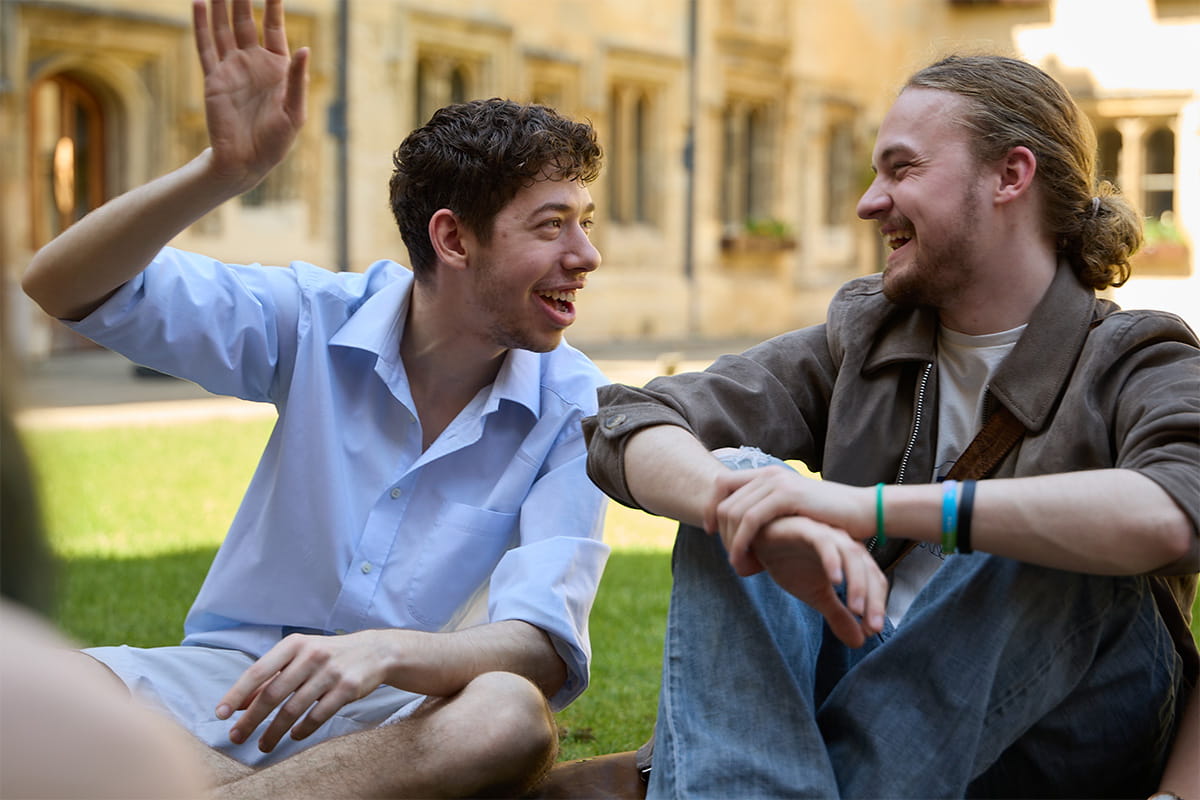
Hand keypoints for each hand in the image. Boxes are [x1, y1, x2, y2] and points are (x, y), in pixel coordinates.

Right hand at [192, 0, 307, 192]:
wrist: (247, 161)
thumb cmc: (276, 141)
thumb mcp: (294, 112)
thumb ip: (297, 80)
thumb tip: (304, 48)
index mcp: (278, 67)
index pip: (274, 26)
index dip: (273, 4)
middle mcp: (254, 62)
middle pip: (247, 20)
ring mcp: (232, 68)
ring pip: (224, 28)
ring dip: (221, 4)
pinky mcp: (214, 78)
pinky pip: (206, 46)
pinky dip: (200, 25)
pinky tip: (197, 3)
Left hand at [216, 631, 390, 752]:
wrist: (375, 651)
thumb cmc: (328, 655)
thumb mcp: (299, 657)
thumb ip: (271, 678)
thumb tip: (239, 703)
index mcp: (294, 644)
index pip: (258, 671)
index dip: (237, 694)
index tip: (220, 714)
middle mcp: (311, 655)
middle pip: (273, 693)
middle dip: (251, 719)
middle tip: (236, 737)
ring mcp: (330, 672)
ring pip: (294, 709)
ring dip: (274, 731)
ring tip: (263, 745)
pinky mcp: (348, 688)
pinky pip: (318, 715)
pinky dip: (302, 729)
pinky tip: (294, 736)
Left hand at [705, 466, 872, 574]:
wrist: (862, 512)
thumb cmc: (829, 518)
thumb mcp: (791, 511)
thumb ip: (768, 511)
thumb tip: (745, 527)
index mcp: (766, 474)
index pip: (721, 485)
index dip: (710, 509)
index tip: (711, 533)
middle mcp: (767, 473)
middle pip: (723, 502)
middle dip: (721, 534)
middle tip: (733, 560)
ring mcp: (776, 481)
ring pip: (733, 512)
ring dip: (730, 543)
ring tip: (739, 566)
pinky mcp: (786, 495)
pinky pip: (750, 519)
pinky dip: (741, 542)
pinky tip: (745, 560)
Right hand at [753, 515, 887, 647]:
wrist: (758, 542)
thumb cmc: (790, 563)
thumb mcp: (816, 594)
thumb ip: (838, 614)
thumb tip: (859, 642)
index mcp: (850, 559)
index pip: (874, 582)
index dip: (876, 606)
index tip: (871, 632)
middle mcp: (843, 543)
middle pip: (868, 570)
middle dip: (873, 600)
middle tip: (871, 627)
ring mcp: (826, 534)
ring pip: (851, 556)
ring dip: (857, 583)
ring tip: (855, 609)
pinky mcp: (805, 528)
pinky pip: (824, 542)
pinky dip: (832, 560)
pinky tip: (835, 581)